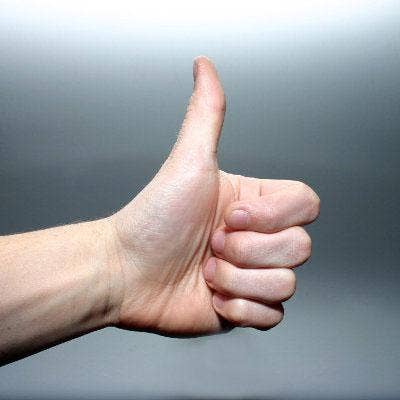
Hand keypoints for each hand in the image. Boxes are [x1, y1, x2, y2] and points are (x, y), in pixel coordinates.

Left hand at [106, 56, 319, 335]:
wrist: (125, 273)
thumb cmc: (152, 219)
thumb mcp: (189, 163)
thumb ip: (207, 114)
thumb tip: (205, 66)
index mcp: (254, 204)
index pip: (307, 205)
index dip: (272, 215)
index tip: (231, 215)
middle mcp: (258, 239)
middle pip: (300, 247)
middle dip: (248, 251)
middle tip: (211, 244)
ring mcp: (253, 274)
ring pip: (287, 283)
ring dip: (238, 279)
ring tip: (205, 271)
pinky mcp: (245, 307)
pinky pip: (273, 315)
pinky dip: (240, 308)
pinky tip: (210, 296)